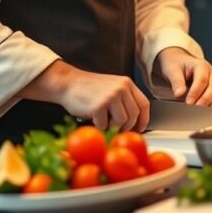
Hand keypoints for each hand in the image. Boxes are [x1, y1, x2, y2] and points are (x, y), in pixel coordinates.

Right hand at [20, 61, 149, 130]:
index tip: (140, 128)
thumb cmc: (88, 89)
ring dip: (112, 127)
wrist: (68, 83)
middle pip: (134, 115)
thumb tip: (135, 123)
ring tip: (103, 121)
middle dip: (126, 127)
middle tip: (116, 129)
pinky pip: (105, 125)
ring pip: (122, 122)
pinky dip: (98, 126)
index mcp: (127, 83)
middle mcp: (122, 88)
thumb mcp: (111, 88)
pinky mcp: (99, 105)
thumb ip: (124, 100)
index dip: (143, 119)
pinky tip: (93, 118)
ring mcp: (111, 96)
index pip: (144, 104)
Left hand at [155, 47, 211, 106]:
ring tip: (198, 112)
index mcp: (201, 65)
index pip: (202, 80)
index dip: (196, 92)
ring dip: (210, 104)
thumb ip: (177, 82)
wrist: (179, 62)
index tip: (188, 103)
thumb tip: (179, 94)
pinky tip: (202, 111)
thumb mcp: (172, 70)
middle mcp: (211, 72)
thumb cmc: (176, 64)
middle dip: (205, 100)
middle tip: (194, 109)